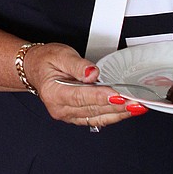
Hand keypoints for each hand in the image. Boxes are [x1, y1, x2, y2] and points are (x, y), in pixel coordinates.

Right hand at [23, 43, 147, 129]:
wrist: (36, 68)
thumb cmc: (46, 61)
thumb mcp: (61, 54)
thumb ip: (78, 64)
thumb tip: (92, 73)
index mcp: (53, 93)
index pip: (81, 97)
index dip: (101, 97)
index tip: (118, 96)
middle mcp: (59, 108)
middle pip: (92, 110)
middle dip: (117, 106)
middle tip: (136, 102)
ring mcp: (68, 115)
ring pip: (97, 118)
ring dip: (119, 113)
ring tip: (136, 107)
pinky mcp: (76, 117)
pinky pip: (96, 119)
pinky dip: (113, 115)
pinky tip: (126, 111)